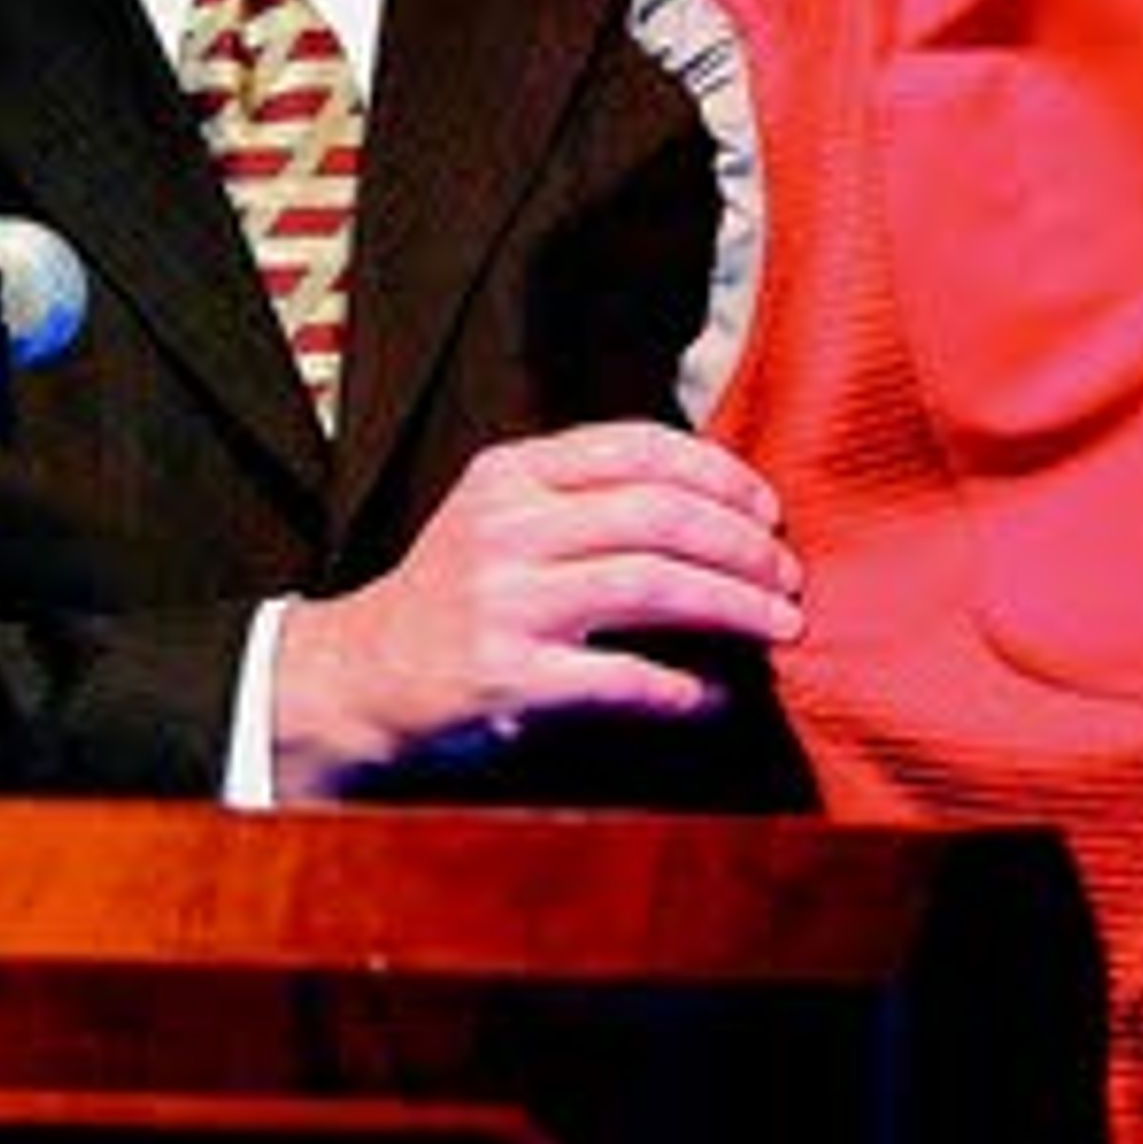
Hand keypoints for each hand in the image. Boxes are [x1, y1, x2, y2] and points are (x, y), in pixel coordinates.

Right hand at [270, 418, 804, 798]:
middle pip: (660, 514)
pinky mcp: (506, 677)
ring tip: (780, 624)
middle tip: (788, 576)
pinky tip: (714, 696)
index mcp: (511, 475)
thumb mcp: (501, 516)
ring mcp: (503, 602)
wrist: (354, 678)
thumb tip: (720, 501)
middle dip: (742, 545)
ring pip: (652, 583)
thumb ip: (586, 494)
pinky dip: (683, 687)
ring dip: (733, 604)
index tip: (767, 508)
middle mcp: (506, 529)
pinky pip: (621, 676)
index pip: (639, 447)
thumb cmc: (454, 594)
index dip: (720, 474)